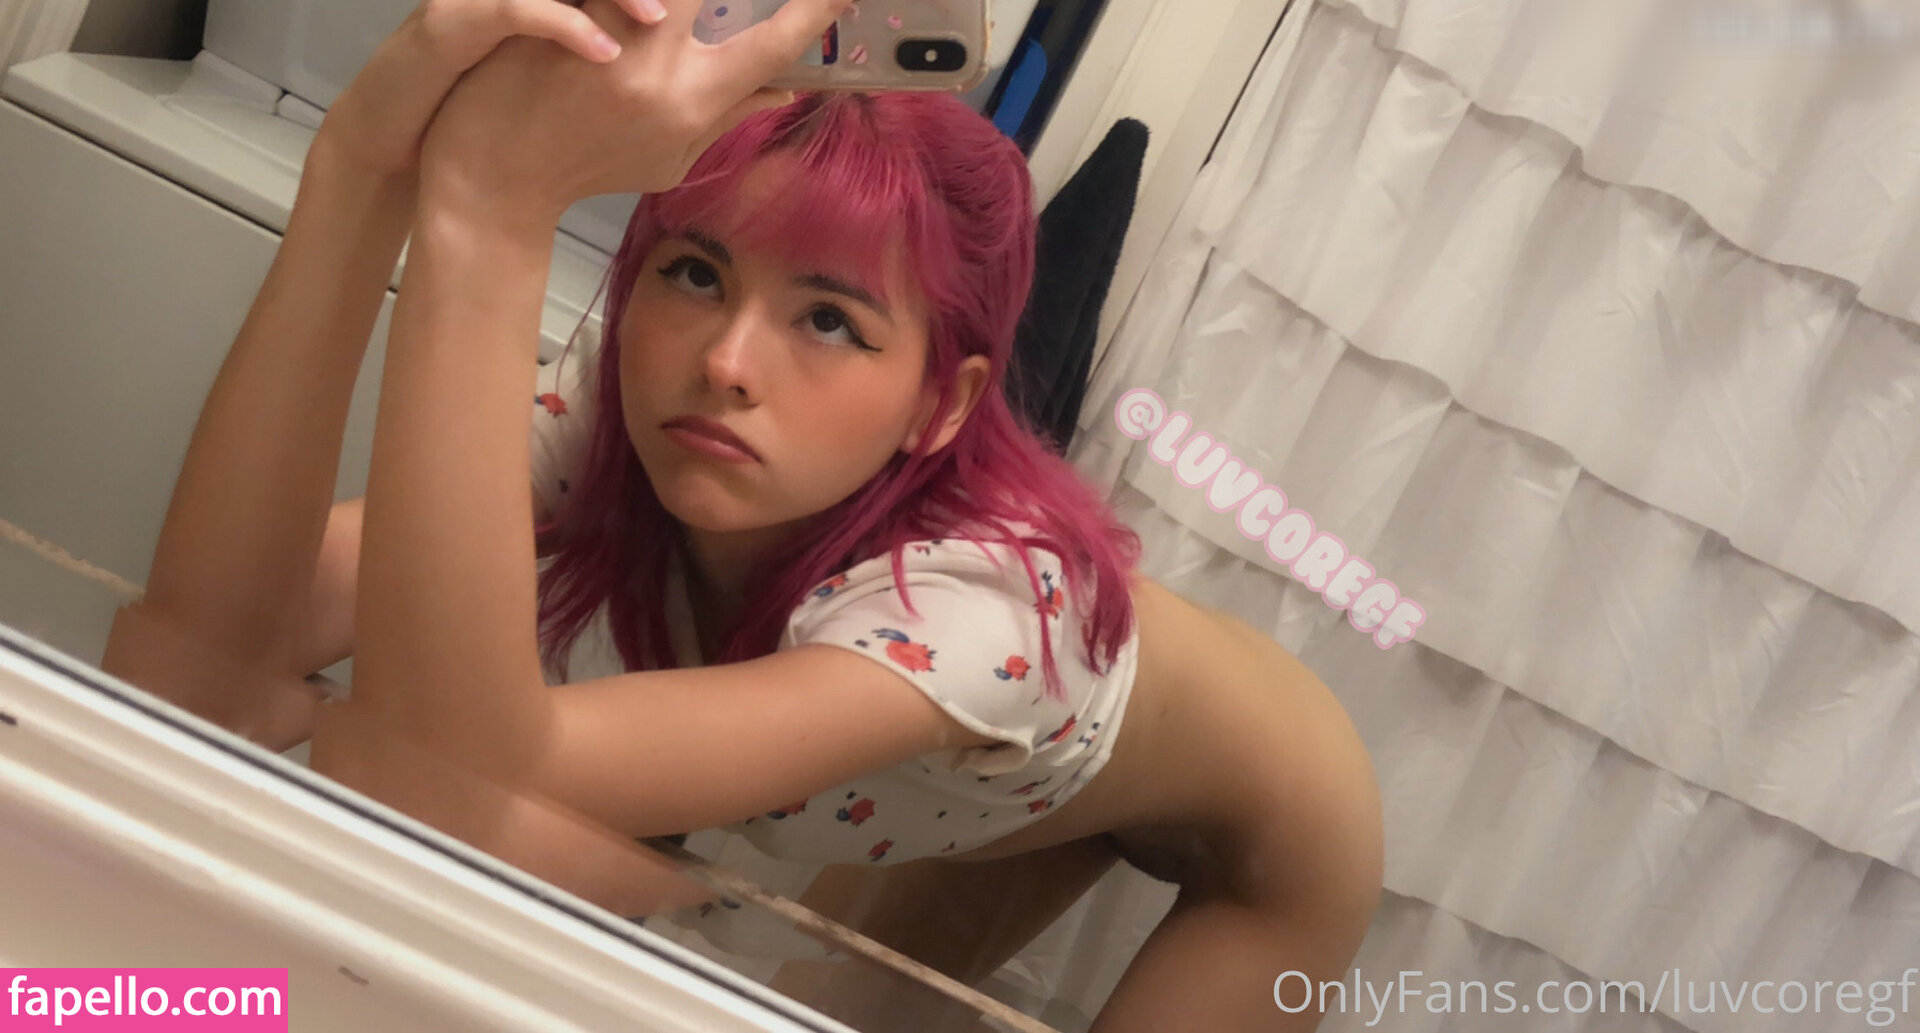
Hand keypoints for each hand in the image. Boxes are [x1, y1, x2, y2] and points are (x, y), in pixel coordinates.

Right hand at [313, 0, 671, 180]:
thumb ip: (620, 46)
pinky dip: (564, 28)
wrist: (415, 140)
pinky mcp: (453, 21)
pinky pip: (516, 11)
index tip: (691, 10)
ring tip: (658, 20)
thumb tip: (678, 42)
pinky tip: (604, 55)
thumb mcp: (561, 67)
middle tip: (679, 10)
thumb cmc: (495, 105)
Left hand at [416, 0, 854, 225]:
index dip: (818, 7)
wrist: (494, 172)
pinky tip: (640, 9)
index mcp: (696, 102)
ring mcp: (613, 28)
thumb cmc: (587, 166)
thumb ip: (728, 116)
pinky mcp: (567, 10)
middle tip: (745, 1)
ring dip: (682, 0)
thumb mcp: (670, 159)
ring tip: (670, 16)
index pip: (776, 44)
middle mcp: (663, 61)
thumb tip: (785, 89)